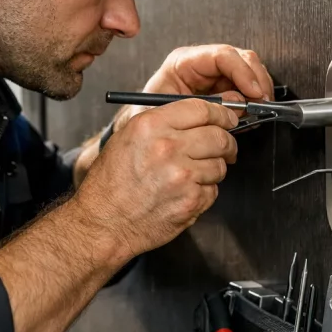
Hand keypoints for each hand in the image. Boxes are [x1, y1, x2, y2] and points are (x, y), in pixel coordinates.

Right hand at [72, 98, 238, 261]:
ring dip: (212, 170)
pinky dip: (203, 193)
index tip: (227, 119)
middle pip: (219, 136)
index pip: (203, 109)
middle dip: (226, 142)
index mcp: (151, 125)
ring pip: (219, 165)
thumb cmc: (112, 183)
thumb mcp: (128, 137)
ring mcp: (182, 176)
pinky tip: (182, 194)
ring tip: (189, 177)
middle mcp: (168, 147)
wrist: (104, 223)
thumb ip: (164, 122)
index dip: (221, 113)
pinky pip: (212, 191)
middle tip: (225, 148)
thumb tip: (201, 117)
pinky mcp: (191, 201)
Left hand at [115, 45, 275, 130]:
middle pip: (241, 59)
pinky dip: (254, 100)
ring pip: (248, 72)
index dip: (243, 72)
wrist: (144, 133)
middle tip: (262, 103)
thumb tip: (236, 102)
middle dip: (256, 80)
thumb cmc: (149, 119)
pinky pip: (246, 88)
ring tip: (257, 110)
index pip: (222, 55)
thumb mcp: (171, 113)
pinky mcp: (223, 89)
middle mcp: (201, 65)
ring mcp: (214, 75)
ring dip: (258, 90)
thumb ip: (203, 106)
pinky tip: (252, 114)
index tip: (253, 91)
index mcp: (184, 62)